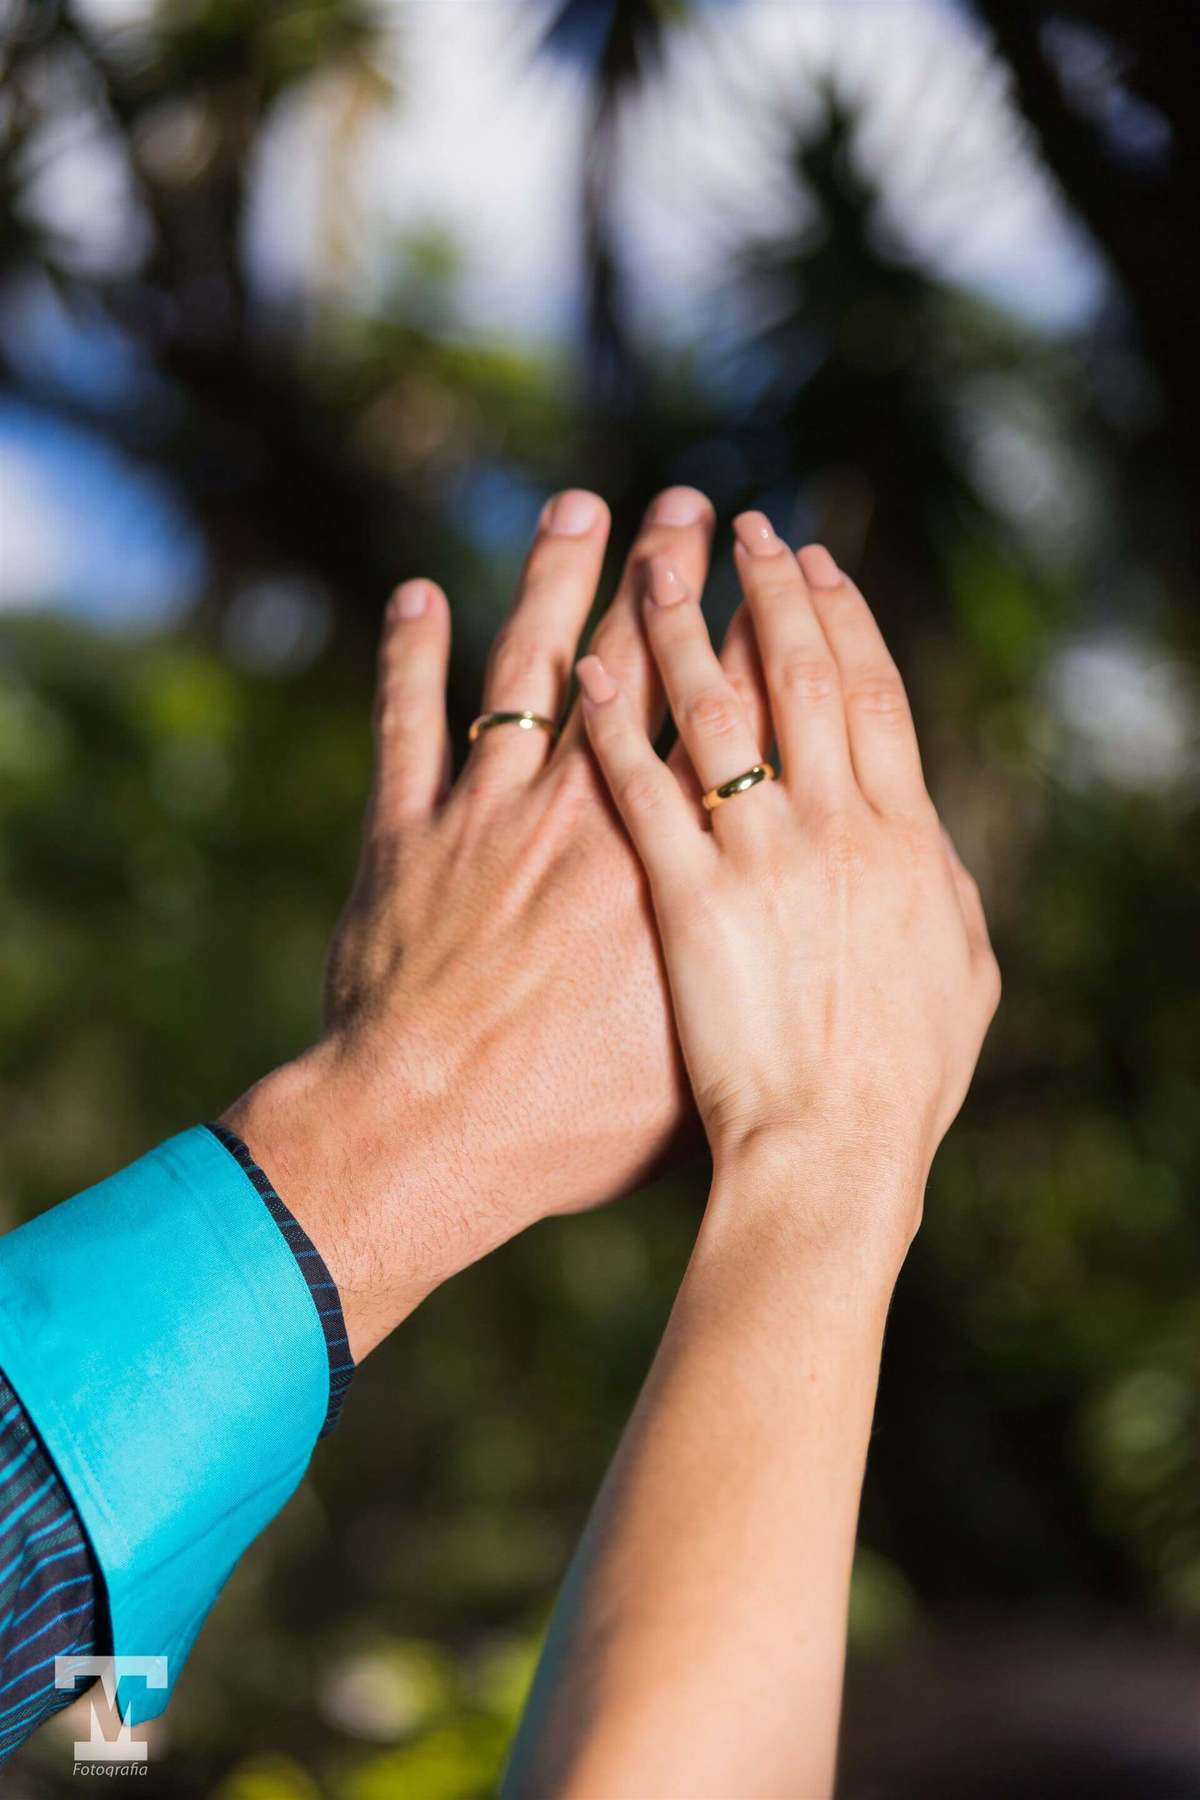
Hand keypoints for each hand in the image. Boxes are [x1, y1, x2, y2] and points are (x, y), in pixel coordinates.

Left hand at [222, 487, 770, 1356]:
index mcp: (672, 863)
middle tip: (692, 505)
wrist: (433, 1132)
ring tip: (580, 506)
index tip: (777, 569)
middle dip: (668, 575)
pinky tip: (417, 594)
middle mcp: (586, 814)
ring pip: (526, 669)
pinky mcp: (407, 835)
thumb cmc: (580, 1124)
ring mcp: (490, 814)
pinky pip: (408, 724)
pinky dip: (410, 657)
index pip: (726, 718)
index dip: (754, 631)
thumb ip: (749, 987)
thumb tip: (810, 962)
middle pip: (637, 664)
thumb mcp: (700, 1065)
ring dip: (552, 581)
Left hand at [577, 515, 999, 1262]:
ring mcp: (740, 855)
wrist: (823, 1164)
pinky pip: (627, 786)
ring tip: (648, 549)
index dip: (838, 618)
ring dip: (675, 617)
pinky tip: (583, 668)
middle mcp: (821, 825)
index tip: (814, 561)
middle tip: (733, 521)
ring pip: (700, 705)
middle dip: (758, 587)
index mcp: (896, 838)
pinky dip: (605, 721)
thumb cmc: (896, 1092)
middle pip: (783, 672)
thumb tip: (929, 847)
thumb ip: (936, 898)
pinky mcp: (663, 899)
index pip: (864, 694)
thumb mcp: (953, 987)